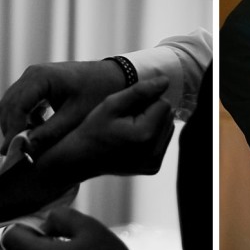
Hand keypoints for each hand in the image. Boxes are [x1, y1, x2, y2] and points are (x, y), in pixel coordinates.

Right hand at [0, 60, 126, 150]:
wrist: (113, 76)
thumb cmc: (97, 93)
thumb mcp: (75, 116)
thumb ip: (50, 133)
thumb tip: (26, 149)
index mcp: (40, 77)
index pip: (15, 107)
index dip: (12, 132)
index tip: (12, 153)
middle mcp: (31, 74)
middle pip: (8, 106)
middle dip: (10, 130)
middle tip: (17, 153)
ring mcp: (32, 78)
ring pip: (11, 105)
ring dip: (16, 125)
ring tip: (29, 143)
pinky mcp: (37, 85)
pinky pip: (21, 103)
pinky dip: (24, 119)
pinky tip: (38, 132)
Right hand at [35, 75, 174, 180]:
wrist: (81, 158)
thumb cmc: (94, 128)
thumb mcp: (112, 104)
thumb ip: (140, 91)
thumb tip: (166, 81)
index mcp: (145, 135)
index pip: (164, 103)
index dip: (146, 101)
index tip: (127, 109)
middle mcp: (153, 153)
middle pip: (168, 116)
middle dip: (152, 112)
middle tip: (126, 119)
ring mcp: (154, 163)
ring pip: (168, 128)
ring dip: (153, 123)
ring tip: (129, 129)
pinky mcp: (153, 168)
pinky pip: (162, 142)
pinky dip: (152, 137)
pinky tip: (133, 139)